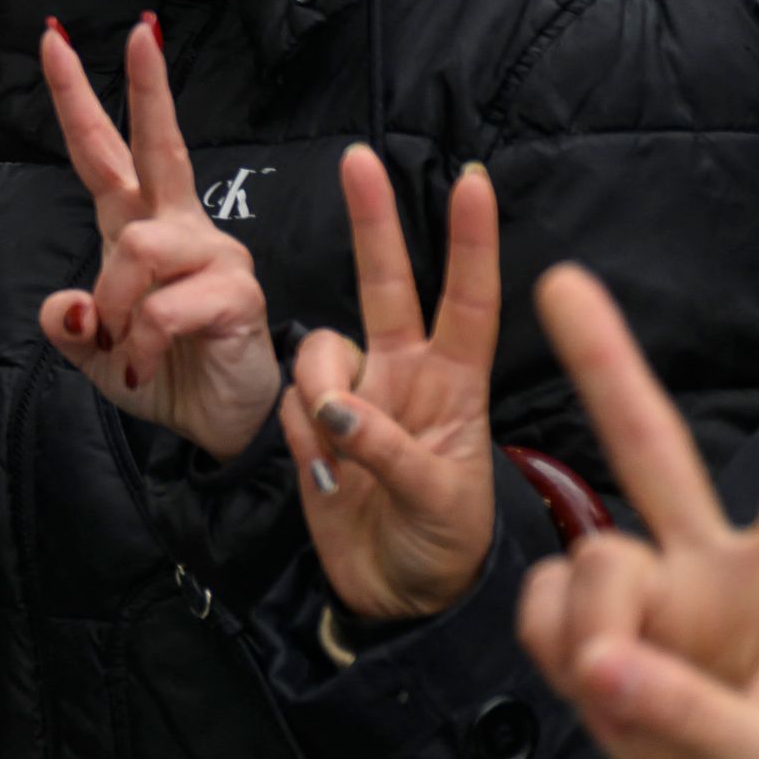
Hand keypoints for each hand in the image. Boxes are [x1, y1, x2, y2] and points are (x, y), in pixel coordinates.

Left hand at [36, 16, 279, 457]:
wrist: (217, 429)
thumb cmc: (163, 375)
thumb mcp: (95, 354)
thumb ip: (70, 327)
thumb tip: (67, 306)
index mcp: (138, 230)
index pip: (103, 154)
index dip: (78, 100)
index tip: (54, 41)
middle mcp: (180, 230)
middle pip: (158, 148)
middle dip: (147, 89)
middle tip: (141, 31)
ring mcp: (215, 257)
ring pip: (138, 247)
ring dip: (116, 304)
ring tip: (125, 347)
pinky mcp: (238, 295)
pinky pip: (165, 307)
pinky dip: (141, 341)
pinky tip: (146, 363)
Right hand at [283, 151, 503, 619]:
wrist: (397, 598)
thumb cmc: (446, 548)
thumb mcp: (439, 501)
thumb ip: (387, 447)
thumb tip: (331, 408)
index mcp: (458, 386)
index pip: (469, 301)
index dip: (471, 242)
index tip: (473, 181)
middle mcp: (407, 377)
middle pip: (388, 285)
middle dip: (373, 222)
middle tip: (358, 160)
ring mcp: (356, 398)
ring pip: (318, 353)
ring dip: (319, 397)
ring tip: (338, 461)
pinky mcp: (310, 427)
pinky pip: (286, 404)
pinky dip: (299, 436)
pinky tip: (324, 476)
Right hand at [525, 267, 758, 758]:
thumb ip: (683, 712)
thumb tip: (596, 668)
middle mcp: (722, 584)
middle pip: (656, 456)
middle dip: (609, 369)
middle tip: (560, 280)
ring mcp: (661, 620)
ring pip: (584, 562)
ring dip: (582, 620)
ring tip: (611, 695)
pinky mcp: (607, 664)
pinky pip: (547, 618)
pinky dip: (552, 650)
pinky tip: (588, 696)